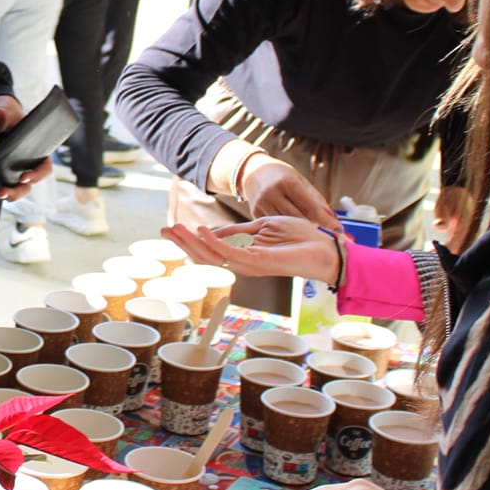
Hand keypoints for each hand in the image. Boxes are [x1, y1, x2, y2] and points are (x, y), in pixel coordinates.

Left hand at [0, 94, 50, 200]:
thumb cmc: (6, 111)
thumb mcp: (5, 109)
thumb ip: (2, 114)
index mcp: (36, 150)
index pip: (44, 167)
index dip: (37, 175)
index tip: (24, 177)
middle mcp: (25, 162)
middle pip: (28, 184)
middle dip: (18, 192)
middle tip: (5, 193)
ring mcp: (10, 168)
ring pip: (14, 187)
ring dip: (8, 193)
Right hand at [165, 218, 339, 284]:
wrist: (326, 248)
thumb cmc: (301, 237)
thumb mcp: (265, 225)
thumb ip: (240, 230)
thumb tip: (216, 230)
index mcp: (244, 254)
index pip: (210, 250)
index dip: (190, 240)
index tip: (172, 228)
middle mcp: (243, 263)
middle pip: (205, 256)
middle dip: (183, 243)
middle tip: (163, 229)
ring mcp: (250, 264)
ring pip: (213, 257)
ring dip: (192, 242)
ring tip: (175, 229)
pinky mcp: (259, 261)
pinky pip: (231, 253)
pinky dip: (214, 241)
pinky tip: (201, 231)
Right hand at [235, 155, 337, 226]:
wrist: (250, 171)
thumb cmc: (280, 175)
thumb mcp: (300, 180)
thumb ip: (316, 198)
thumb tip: (332, 217)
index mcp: (287, 183)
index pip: (311, 207)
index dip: (326, 221)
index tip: (339, 230)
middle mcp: (273, 194)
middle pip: (300, 219)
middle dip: (316, 227)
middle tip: (329, 234)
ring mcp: (262, 205)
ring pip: (287, 226)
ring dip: (301, 231)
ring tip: (311, 232)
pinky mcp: (255, 215)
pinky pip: (276, 227)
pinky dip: (286, 229)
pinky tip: (292, 230)